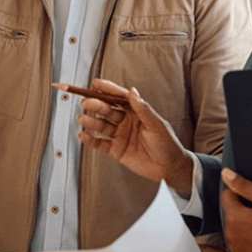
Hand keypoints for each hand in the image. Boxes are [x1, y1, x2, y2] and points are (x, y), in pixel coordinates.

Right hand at [75, 78, 195, 196]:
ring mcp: (120, 135)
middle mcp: (126, 121)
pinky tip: (84, 135)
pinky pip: (100, 143)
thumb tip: (133, 92)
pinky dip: (91, 140)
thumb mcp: (156, 124)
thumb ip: (143, 108)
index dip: (108, 90)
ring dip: (91, 121)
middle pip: (107, 110)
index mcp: (136, 112)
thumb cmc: (167, 144)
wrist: (169, 167)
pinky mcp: (116, 149)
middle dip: (96, 105)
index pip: (120, 98)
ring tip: (82, 118)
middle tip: (87, 102)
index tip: (96, 83)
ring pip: (102, 126)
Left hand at [220, 169, 251, 251]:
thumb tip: (226, 174)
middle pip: (229, 213)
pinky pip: (238, 244)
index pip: (226, 196)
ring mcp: (235, 248)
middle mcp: (230, 235)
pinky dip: (246, 240)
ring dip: (242, 225)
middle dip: (241, 210)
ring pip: (233, 229)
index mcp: (234, 217)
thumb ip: (244, 186)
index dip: (240, 194)